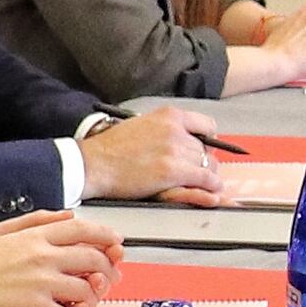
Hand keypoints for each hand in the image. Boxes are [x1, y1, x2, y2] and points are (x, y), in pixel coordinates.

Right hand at [0, 211, 118, 306]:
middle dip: (107, 272)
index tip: (117, 243)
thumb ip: (37, 225)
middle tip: (108, 282)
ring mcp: (41, 280)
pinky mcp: (35, 306)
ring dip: (90, 303)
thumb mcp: (6, 236)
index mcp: (34, 236)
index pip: (82, 229)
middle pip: (92, 259)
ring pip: (86, 290)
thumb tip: (68, 216)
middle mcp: (42, 255)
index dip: (105, 236)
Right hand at [79, 101, 231, 203]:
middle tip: (199, 171)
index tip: (205, 149)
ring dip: (207, 176)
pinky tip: (211, 191)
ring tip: (205, 183)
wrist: (94, 164)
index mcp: (169, 116)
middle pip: (206, 149)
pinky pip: (205, 179)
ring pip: (207, 165)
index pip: (206, 125)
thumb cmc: (112, 148)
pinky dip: (211, 186)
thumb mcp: (144, 125)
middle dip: (204, 161)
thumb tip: (187, 141)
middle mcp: (176, 130)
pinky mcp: (173, 171)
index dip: (207, 140)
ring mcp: (175, 150)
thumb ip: (167, 130)